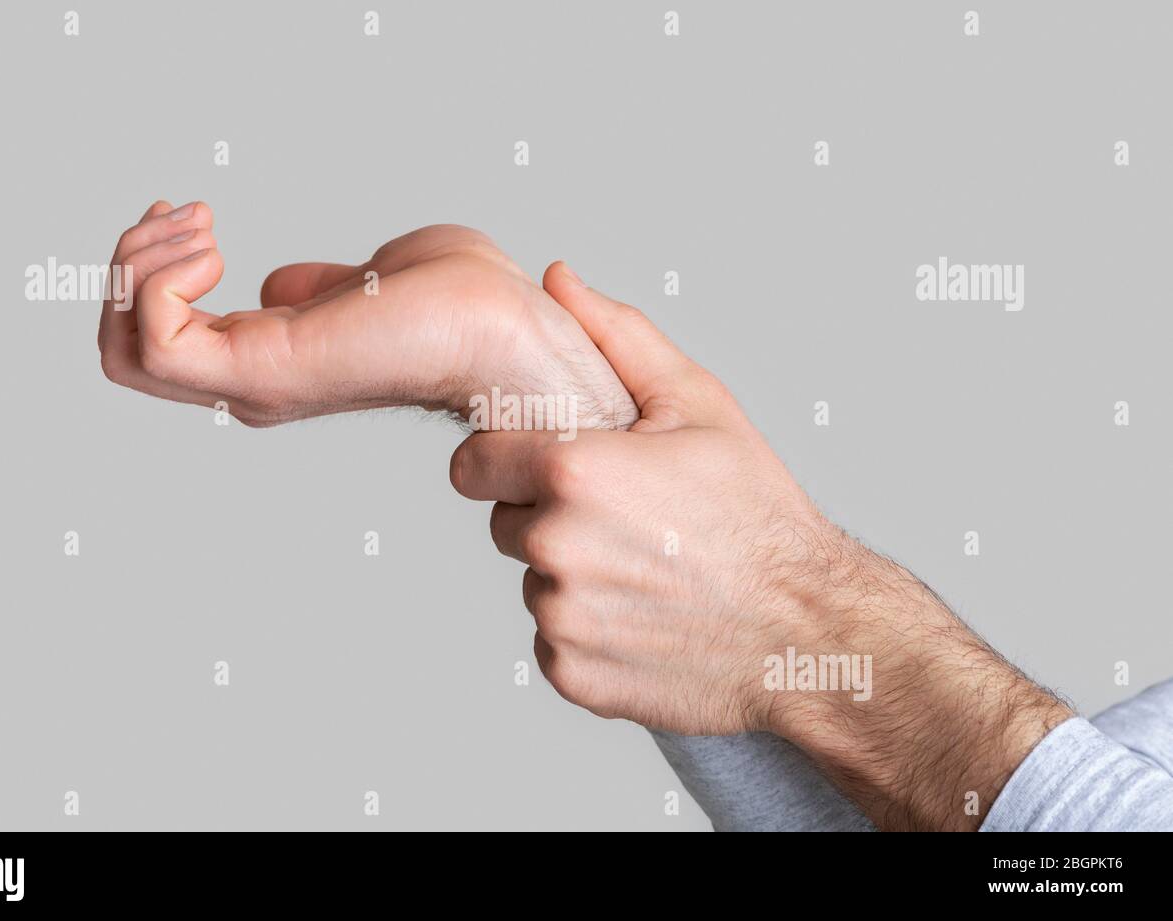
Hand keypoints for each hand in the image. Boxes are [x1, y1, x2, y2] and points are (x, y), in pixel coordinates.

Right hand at [98, 201, 637, 427]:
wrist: (507, 326)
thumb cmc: (461, 302)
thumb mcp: (366, 281)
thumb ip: (314, 291)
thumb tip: (278, 287)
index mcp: (270, 363)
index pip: (156, 344)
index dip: (148, 272)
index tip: (190, 218)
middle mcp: (251, 385)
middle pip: (120, 354)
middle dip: (128, 265)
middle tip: (187, 216)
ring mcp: (252, 382)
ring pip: (121, 349)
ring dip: (137, 265)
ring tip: (201, 227)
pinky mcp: (262, 369)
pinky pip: (153, 339)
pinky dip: (158, 279)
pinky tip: (214, 246)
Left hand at [450, 267, 1071, 828]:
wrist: (810, 631)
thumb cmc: (759, 514)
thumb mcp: (700, 404)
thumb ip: (617, 337)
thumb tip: (558, 279)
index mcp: (573, 471)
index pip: (472, 462)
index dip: (508, 459)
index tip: (548, 466)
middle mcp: (554, 547)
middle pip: (504, 521)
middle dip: (548, 515)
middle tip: (627, 520)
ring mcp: (560, 618)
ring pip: (532, 581)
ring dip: (571, 575)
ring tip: (646, 570)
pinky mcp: (572, 674)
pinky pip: (552, 641)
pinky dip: (587, 632)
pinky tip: (645, 617)